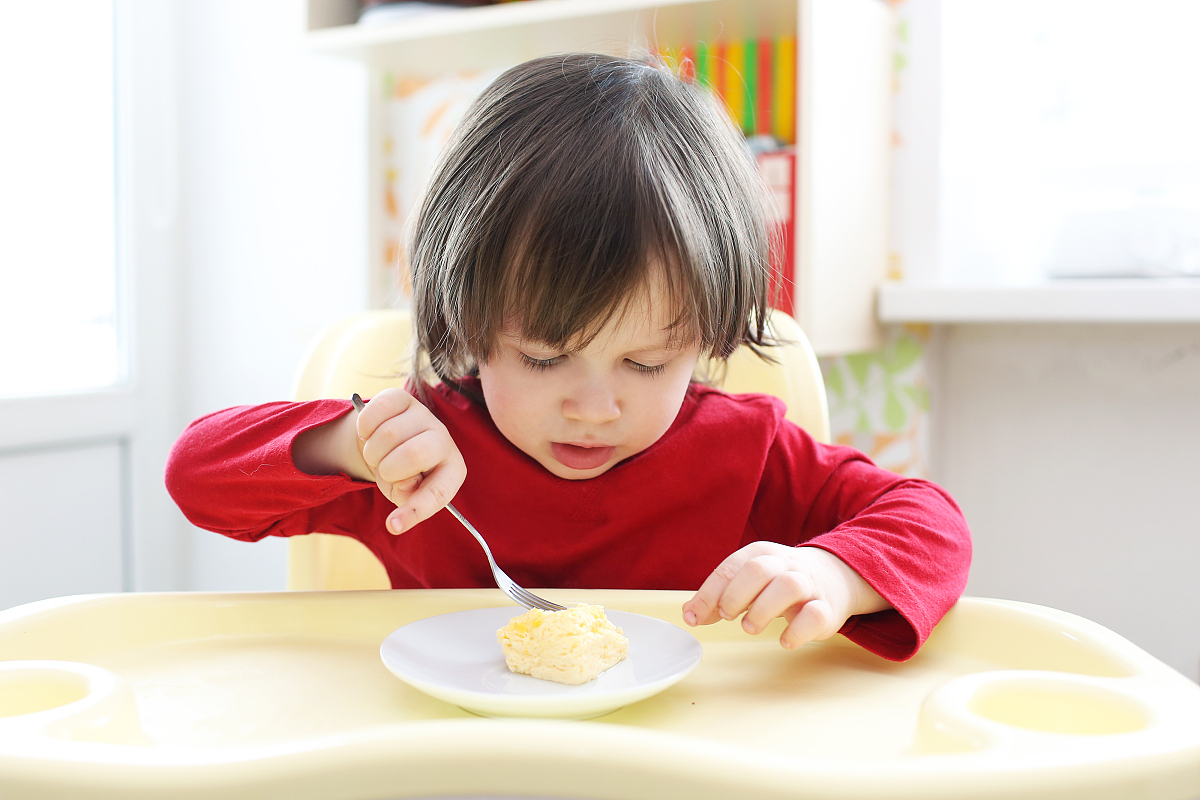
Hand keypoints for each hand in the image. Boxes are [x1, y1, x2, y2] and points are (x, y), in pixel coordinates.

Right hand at [355, 388, 466, 534]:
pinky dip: (364, 427)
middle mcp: (443, 439)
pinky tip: (369, 433)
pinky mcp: (402, 398)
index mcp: (451, 470)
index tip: (394, 525)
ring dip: (372, 451)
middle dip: (388, 469)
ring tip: (377, 454)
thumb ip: (407, 499)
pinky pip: (377, 410)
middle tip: (384, 470)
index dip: (415, 510)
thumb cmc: (401, 473)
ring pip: (388, 434)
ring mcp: (424, 415)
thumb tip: (399, 512)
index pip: (437, 492)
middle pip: (413, 454)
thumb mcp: (405, 492)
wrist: (386, 444)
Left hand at [681, 543, 888, 649]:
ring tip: (749, 627)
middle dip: (736, 594)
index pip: (731, 567)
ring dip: (763, 609)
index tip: (693, 616)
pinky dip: (797, 630)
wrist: (832, 577)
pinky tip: (784, 642)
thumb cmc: (778, 583)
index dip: (709, 593)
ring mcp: (808, 585)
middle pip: (758, 569)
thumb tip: (689, 614)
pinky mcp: (826, 608)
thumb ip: (719, 597)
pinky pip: (815, 615)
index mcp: (761, 554)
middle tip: (726, 615)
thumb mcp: (748, 583)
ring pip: (789, 586)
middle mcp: (785, 565)